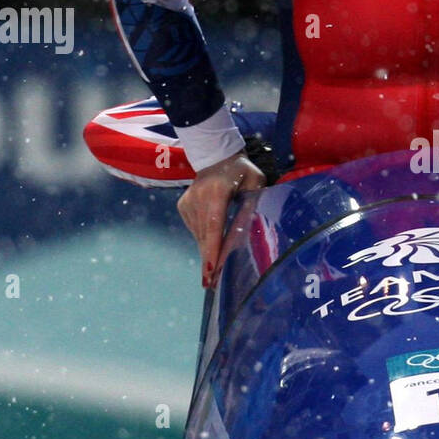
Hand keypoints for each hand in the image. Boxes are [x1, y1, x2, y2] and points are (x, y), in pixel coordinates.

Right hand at [177, 152, 266, 287]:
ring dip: (208, 249)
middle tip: (210, 284)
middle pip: (205, 235)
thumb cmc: (242, 171)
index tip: (211, 270)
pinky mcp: (183, 205)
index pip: (214, 226)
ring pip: (199, 234)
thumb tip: (250, 230)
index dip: (213, 249)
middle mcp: (197, 198)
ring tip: (214, 266)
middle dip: (209, 260)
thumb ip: (253, 204)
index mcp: (216, 192)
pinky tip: (212, 235)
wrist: (216, 155)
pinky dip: (204, 236)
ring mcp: (187, 202)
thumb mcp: (255, 183)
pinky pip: (195, 228)